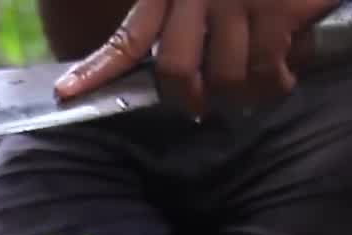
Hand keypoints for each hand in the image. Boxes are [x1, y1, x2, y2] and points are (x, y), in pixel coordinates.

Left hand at [54, 0, 339, 115]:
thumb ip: (172, 22)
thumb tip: (167, 76)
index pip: (126, 40)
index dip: (95, 72)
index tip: (66, 93)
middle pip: (175, 71)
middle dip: (187, 99)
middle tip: (200, 106)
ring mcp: (237, 1)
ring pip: (226, 77)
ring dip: (243, 92)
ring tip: (256, 85)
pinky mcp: (277, 10)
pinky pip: (268, 68)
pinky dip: (277, 81)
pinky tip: (285, 71)